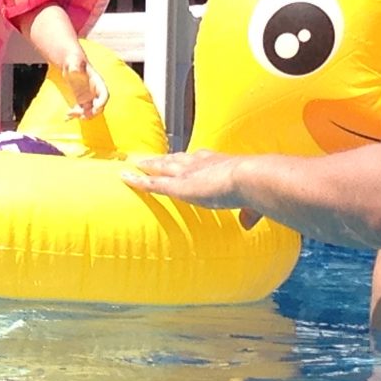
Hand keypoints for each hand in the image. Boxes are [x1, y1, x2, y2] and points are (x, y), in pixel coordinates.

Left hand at [63, 57, 108, 119]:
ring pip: (90, 111)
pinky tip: (66, 116)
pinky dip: (75, 115)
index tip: (95, 107)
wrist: (70, 63)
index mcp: (97, 82)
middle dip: (92, 112)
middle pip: (99, 106)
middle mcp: (95, 91)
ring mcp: (89, 97)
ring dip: (82, 115)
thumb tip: (74, 70)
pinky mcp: (81, 101)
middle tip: (81, 115)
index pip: (104, 94)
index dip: (102, 102)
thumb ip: (75, 65)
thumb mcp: (74, 61)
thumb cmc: (74, 60)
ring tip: (70, 113)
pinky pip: (81, 111)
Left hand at [123, 150, 262, 227]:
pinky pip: (151, 182)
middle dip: (165, 158)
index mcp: (220, 163)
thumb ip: (250, 212)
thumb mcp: (253, 201)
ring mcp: (186, 173)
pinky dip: (138, 181)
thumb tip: (250, 222)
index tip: (185, 158)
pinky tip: (125, 178)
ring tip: (136, 163)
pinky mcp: (176, 185)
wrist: (249, 178)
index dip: (191, 158)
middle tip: (153, 158)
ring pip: (161, 167)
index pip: (200, 158)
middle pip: (176, 158)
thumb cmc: (256, 187)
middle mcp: (200, 163)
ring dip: (148, 165)